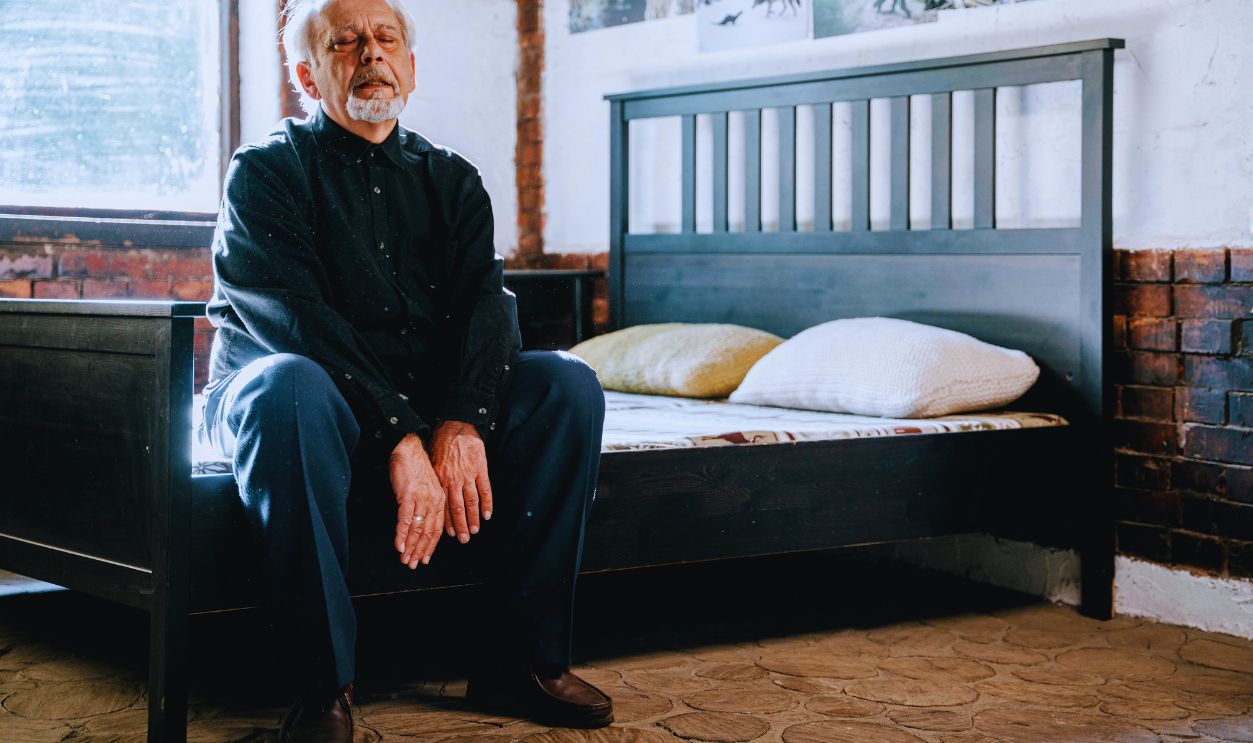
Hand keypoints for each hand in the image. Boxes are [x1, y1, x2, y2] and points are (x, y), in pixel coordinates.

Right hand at [390, 433, 446, 567]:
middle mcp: (433, 501)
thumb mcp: (427, 487)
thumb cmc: (415, 466)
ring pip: (417, 529)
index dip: (430, 545)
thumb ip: (426, 504)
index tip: (425, 558)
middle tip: (413, 564)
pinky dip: (402, 535)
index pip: (437, 528)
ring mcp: (421, 499)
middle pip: (428, 532)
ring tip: (405, 559)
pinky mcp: (408, 495)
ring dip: (410, 547)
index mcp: (439, 500)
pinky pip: (405, 520)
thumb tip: (419, 522)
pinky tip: (399, 546)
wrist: (408, 448)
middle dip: (420, 551)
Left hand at [429, 420, 492, 543]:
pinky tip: (488, 514)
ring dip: (473, 518)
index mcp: (440, 479)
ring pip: (471, 501)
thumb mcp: (432, 462)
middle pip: (457, 508)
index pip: (443, 506)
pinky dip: (487, 503)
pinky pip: (485, 489)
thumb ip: (435, 479)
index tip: (449, 535)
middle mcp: (454, 480)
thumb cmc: (442, 442)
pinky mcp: (480, 468)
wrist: (455, 426)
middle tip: (463, 539)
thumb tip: (433, 495)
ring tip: (475, 531)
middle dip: (460, 525)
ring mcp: (468, 475)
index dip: (447, 521)